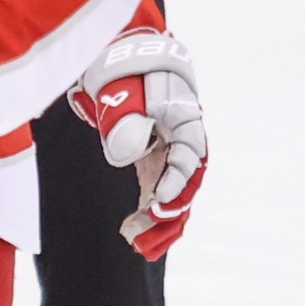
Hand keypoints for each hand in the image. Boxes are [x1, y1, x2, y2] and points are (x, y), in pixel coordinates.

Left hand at [68, 29, 205, 260]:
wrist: (117, 60)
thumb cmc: (123, 71)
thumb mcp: (123, 89)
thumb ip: (127, 119)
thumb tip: (128, 156)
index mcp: (184, 120)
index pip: (187, 158)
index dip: (174, 182)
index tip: (156, 201)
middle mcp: (182, 141)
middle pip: (184, 184)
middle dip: (168, 213)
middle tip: (144, 237)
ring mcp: (168, 152)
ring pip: (172, 193)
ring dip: (158, 221)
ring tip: (138, 245)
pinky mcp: (152, 161)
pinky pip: (157, 191)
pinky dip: (149, 213)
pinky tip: (135, 235)